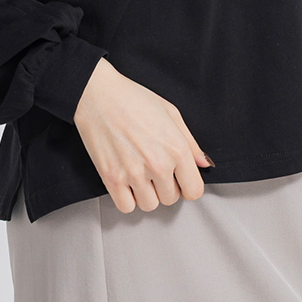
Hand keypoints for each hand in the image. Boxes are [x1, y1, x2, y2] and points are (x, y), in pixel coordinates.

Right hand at [73, 58, 214, 212]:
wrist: (98, 94)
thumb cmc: (133, 99)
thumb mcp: (170, 112)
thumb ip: (190, 142)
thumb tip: (203, 163)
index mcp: (176, 148)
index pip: (194, 190)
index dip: (188, 186)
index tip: (180, 180)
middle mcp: (158, 164)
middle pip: (171, 199)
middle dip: (166, 186)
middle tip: (154, 168)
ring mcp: (134, 174)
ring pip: (150, 205)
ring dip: (147, 194)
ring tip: (140, 172)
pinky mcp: (112, 179)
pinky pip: (126, 207)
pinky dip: (127, 198)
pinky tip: (126, 180)